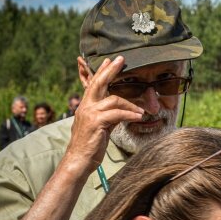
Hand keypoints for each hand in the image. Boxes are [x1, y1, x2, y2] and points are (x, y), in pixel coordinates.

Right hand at [64, 56, 143, 171]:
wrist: (79, 160)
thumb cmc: (90, 144)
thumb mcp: (102, 126)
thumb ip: (110, 116)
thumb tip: (124, 111)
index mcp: (86, 106)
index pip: (93, 84)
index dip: (100, 71)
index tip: (108, 60)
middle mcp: (85, 107)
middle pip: (98, 83)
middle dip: (110, 70)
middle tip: (120, 59)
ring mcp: (89, 114)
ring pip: (113, 100)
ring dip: (130, 104)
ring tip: (141, 111)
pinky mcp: (96, 122)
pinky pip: (117, 114)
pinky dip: (129, 114)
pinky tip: (139, 116)